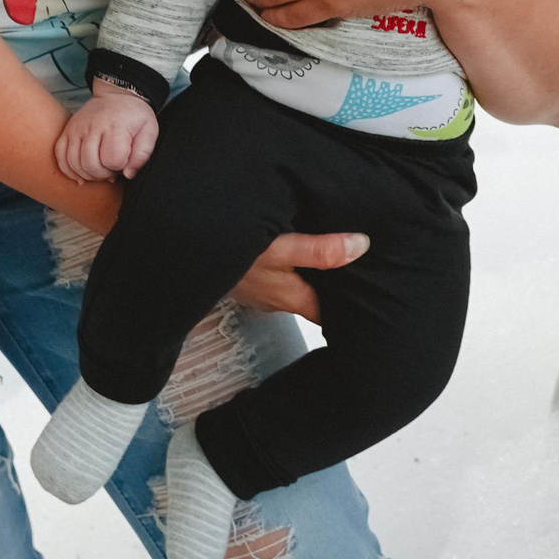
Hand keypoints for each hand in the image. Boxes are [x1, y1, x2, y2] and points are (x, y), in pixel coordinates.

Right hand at [54, 80, 159, 181]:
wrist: (117, 95)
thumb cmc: (134, 116)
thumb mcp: (149, 131)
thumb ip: (142, 155)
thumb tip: (128, 174)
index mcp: (115, 126)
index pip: (113, 159)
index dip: (119, 167)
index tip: (124, 161)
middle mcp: (93, 127)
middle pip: (90, 164)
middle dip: (103, 174)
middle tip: (111, 169)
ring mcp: (77, 128)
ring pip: (73, 163)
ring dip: (87, 174)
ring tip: (99, 170)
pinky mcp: (67, 131)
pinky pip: (60, 156)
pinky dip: (68, 170)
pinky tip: (81, 173)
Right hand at [229, 230, 370, 322]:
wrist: (185, 250)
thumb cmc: (233, 251)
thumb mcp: (280, 247)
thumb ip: (320, 250)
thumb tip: (361, 246)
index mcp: (292, 297)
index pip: (329, 313)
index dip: (351, 306)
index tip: (374, 295)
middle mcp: (277, 300)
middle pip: (314, 297)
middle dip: (333, 285)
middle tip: (361, 269)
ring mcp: (259, 290)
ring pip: (294, 284)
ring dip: (309, 271)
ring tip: (334, 252)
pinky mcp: (246, 277)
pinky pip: (276, 274)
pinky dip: (289, 264)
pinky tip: (295, 246)